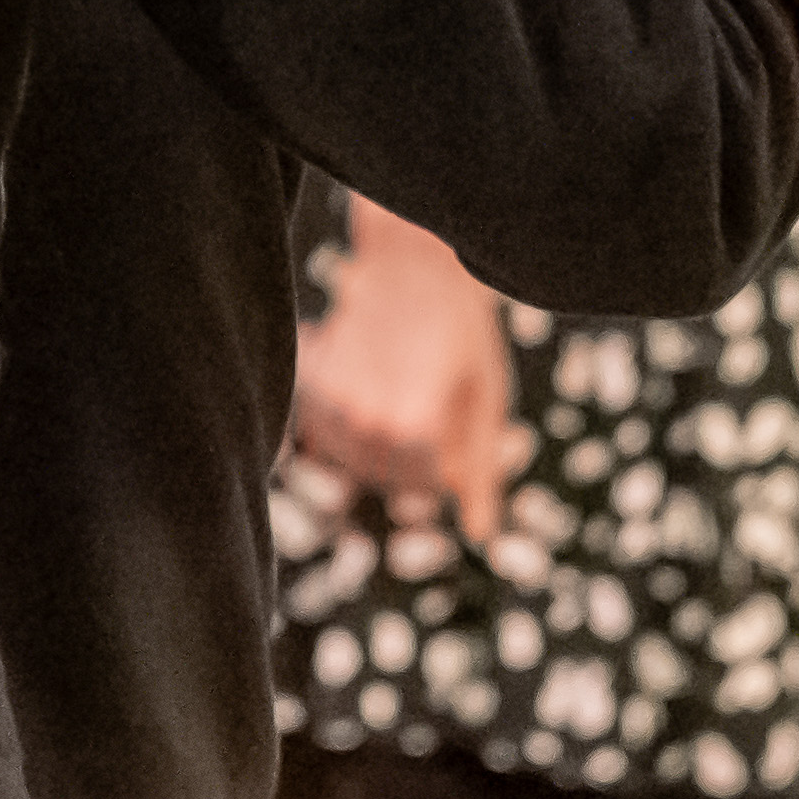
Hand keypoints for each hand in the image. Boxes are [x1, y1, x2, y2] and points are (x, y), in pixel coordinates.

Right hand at [294, 204, 520, 540]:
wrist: (414, 260)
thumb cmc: (464, 329)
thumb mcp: (487, 400)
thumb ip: (483, 475)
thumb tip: (481, 538)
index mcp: (417, 430)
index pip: (425, 487)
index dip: (446, 467)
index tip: (456, 428)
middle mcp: (368, 422)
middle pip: (387, 478)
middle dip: (411, 459)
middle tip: (429, 404)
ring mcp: (334, 401)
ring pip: (351, 459)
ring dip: (374, 443)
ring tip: (398, 390)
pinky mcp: (312, 381)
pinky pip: (321, 430)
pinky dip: (339, 419)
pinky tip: (365, 377)